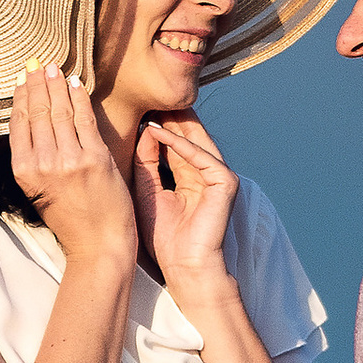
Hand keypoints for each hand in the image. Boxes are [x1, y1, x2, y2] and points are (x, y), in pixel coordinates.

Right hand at [8, 69, 137, 268]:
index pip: (19, 123)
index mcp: (24, 172)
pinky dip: (79, 97)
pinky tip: (76, 83)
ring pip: (59, 111)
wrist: (99, 244)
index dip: (20, 97)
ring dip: (55, 85)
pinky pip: (85, 119)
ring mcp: (69, 160)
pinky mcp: (95, 158)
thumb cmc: (71, 219)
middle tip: (37, 64)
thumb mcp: (40, 192)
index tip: (23, 79)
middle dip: (36, 84)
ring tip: (53, 68)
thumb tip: (31, 122)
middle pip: (37, 112)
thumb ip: (34, 160)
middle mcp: (43, 164)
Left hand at [133, 112, 238, 303]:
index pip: (175, 143)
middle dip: (168, 115)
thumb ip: (147, 162)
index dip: (158, 124)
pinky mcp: (226, 183)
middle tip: (145, 94)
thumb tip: (144, 130)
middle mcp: (207, 173)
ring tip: (152, 103)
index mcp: (191, 176)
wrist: (184, 268)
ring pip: (196, 140)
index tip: (136, 106)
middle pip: (188, 136)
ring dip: (174, 122)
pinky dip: (180, 144)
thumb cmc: (165, 239)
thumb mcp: (148, 192)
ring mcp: (220, 177)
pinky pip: (201, 156)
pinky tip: (160, 131)